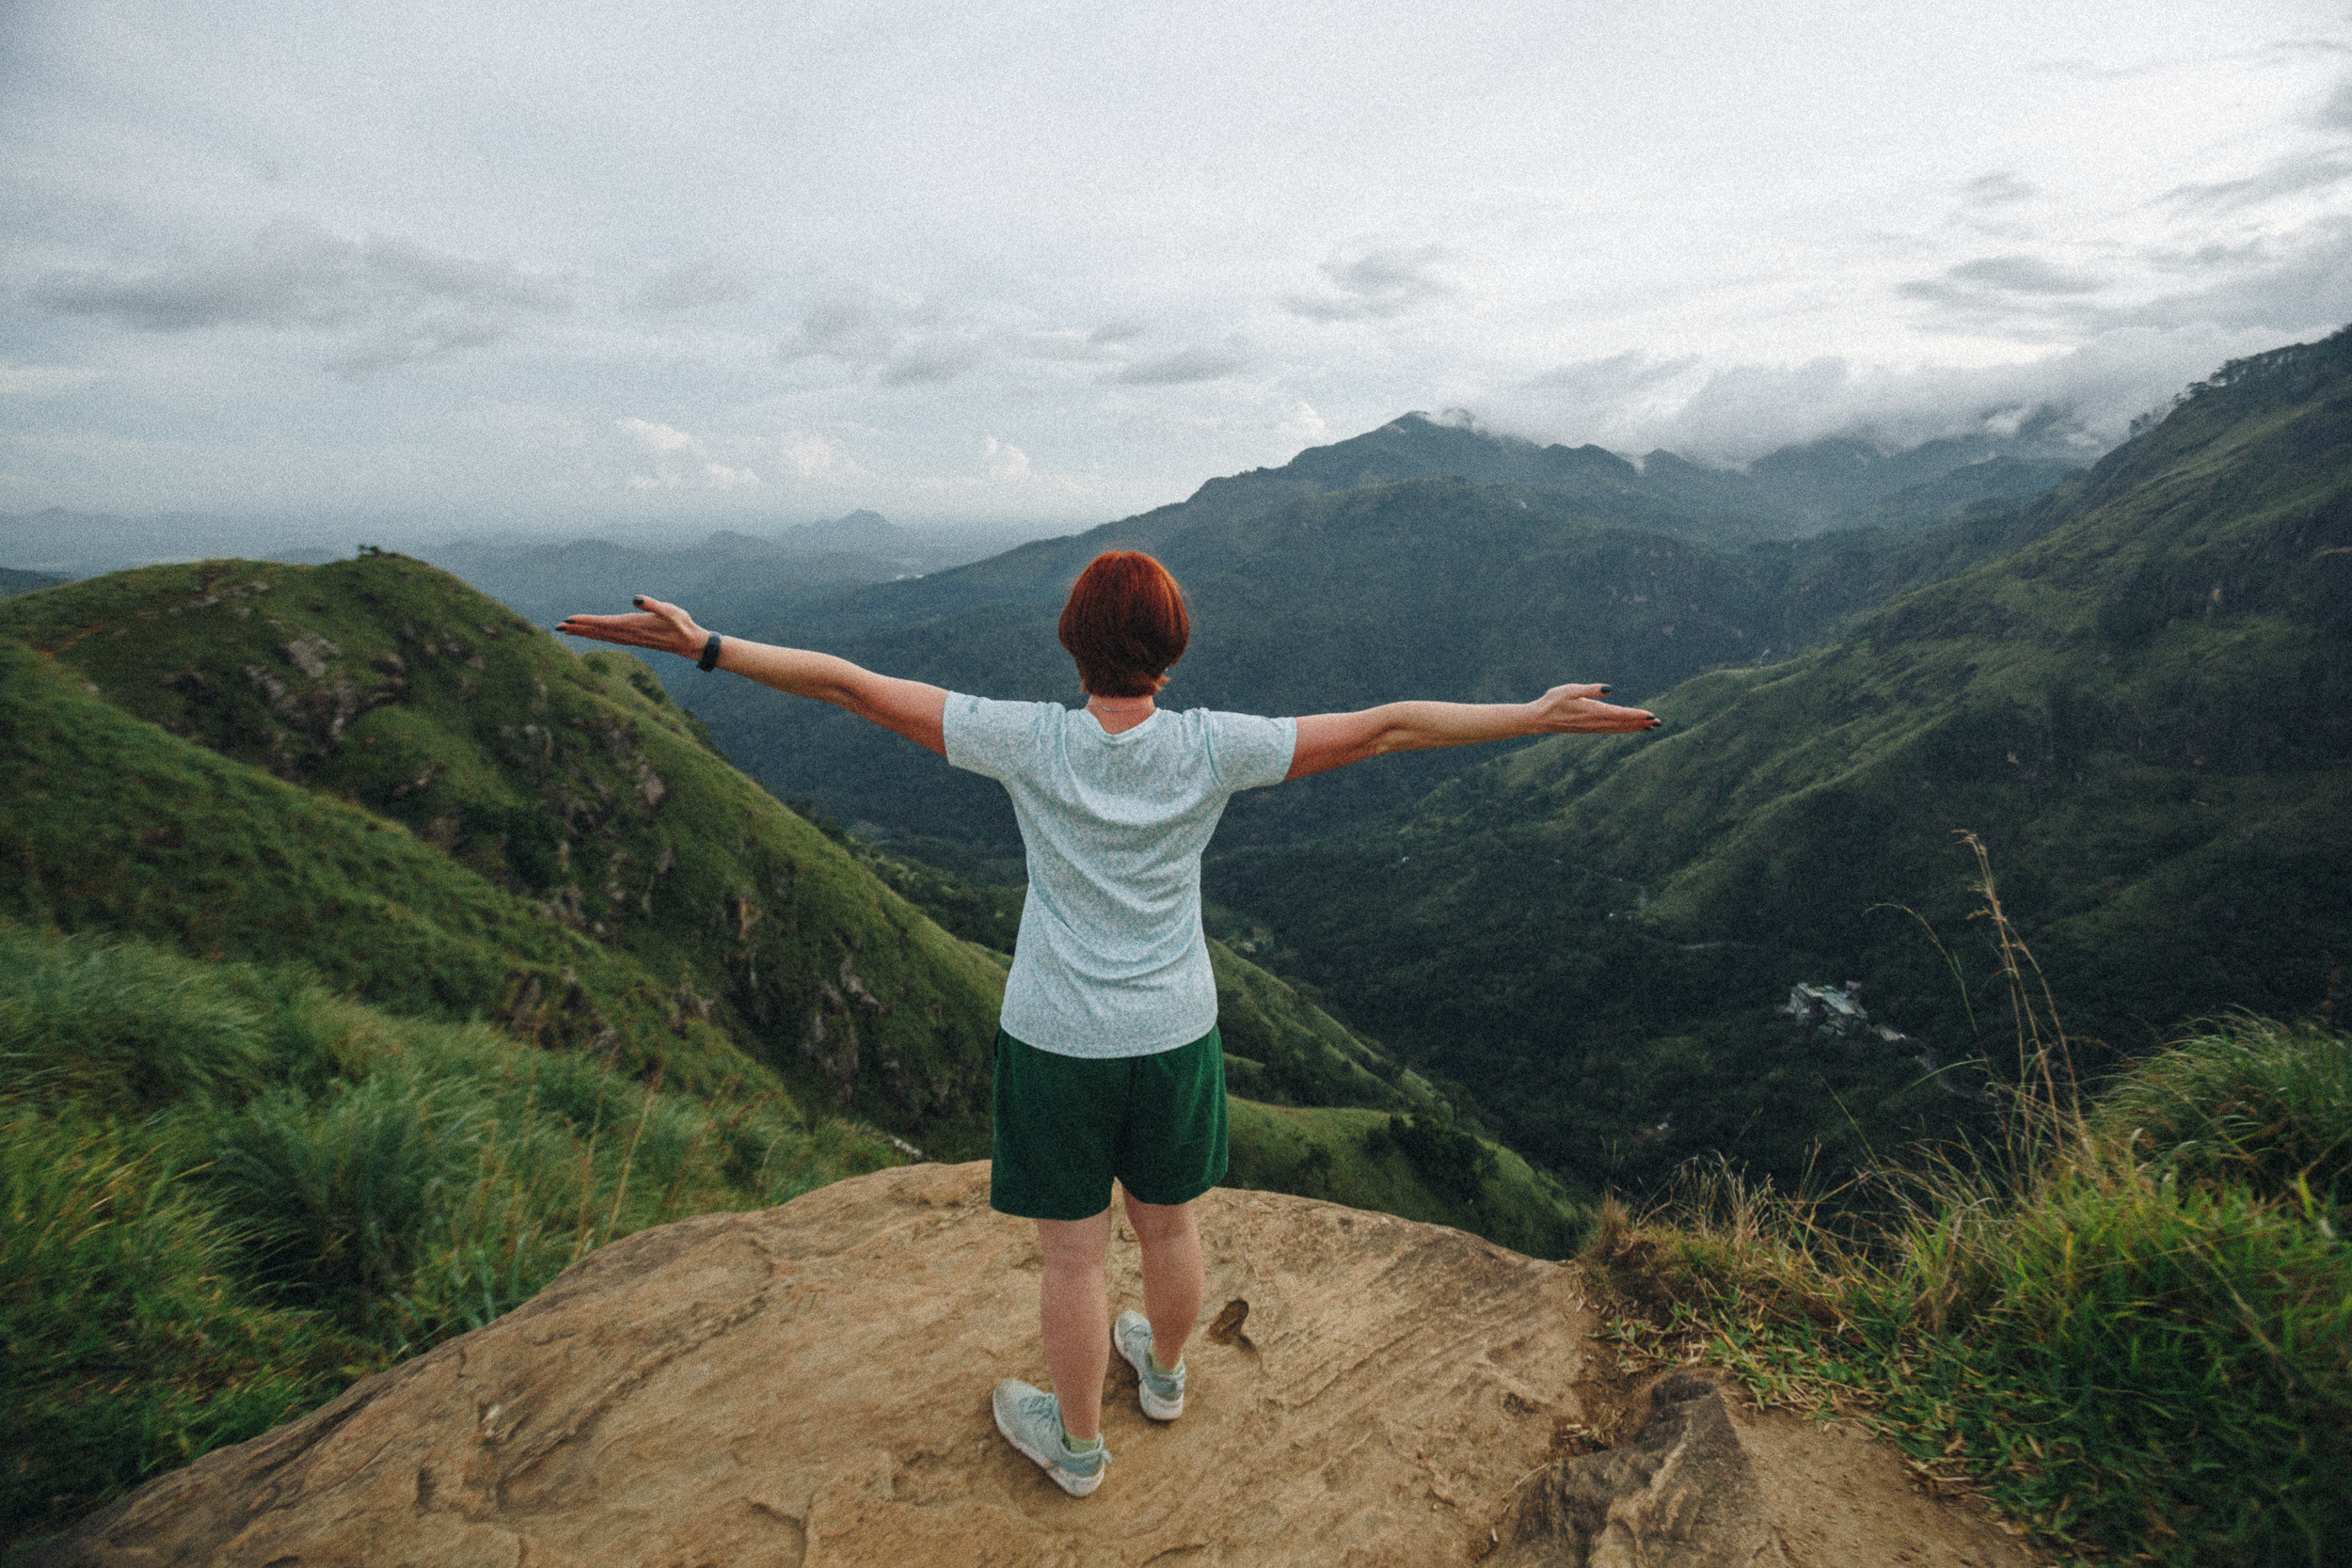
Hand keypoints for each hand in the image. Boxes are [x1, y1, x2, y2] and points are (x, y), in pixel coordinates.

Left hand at [557, 595, 708, 658]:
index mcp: (634, 625)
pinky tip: (590, 635)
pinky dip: (596, 637)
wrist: (691, 644)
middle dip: (578, 629)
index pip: (604, 623)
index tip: (569, 619)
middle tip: (558, 627)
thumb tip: (636, 598)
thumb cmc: (683, 625)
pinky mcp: (634, 640)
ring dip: (584, 634)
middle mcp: (629, 634)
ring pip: (602, 637)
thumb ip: (654, 605)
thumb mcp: (672, 611)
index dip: (586, 621)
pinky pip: (610, 639)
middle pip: (598, 632)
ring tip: (568, 631)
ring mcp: (631, 639)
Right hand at [1530, 683, 1659, 733]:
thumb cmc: (1553, 701)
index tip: (1651, 715)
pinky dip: (1623, 730)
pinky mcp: (1588, 729)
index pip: (1620, 714)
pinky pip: (1610, 730)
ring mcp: (1592, 728)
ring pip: (1618, 729)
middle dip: (1641, 723)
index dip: (1636, 715)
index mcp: (1592, 711)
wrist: (1539, 719)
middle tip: (1659, 723)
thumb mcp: (1570, 689)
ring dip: (1634, 728)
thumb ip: (1591, 689)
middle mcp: (1595, 722)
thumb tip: (1609, 688)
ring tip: (1649, 727)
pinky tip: (1629, 729)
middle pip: (1623, 723)